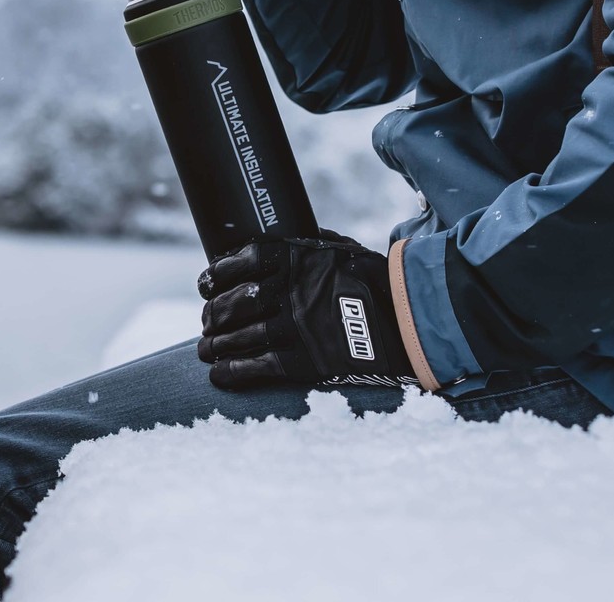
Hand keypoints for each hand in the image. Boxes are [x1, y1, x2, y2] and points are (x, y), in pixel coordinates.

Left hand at [197, 232, 413, 389]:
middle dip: (213, 315)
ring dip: (215, 345)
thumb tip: (281, 241)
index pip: (237, 263)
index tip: (206, 285)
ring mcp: (293, 328)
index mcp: (293, 258)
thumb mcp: (340, 249)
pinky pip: (255, 368)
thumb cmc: (375, 280)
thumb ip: (307, 245)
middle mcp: (287, 291)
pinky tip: (219, 373)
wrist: (407, 319)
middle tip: (209, 321)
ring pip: (237, 337)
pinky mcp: (303, 362)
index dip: (215, 276)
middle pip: (231, 303)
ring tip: (208, 348)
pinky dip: (231, 372)